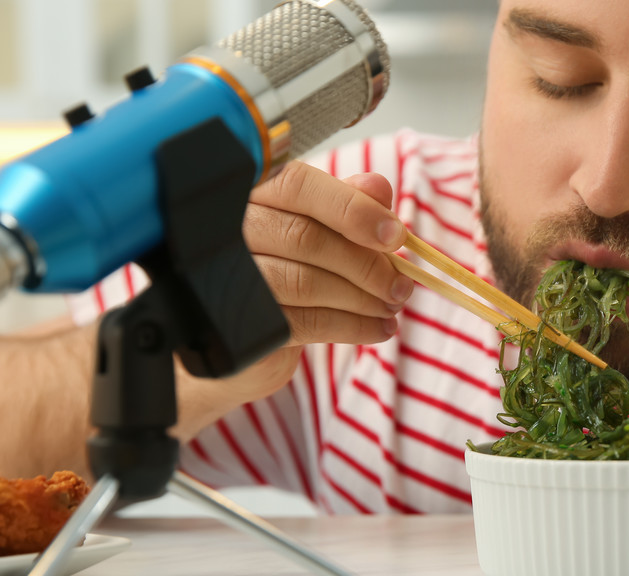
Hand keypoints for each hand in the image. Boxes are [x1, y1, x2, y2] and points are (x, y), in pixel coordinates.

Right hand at [177, 161, 412, 433]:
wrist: (238, 336)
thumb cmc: (280, 267)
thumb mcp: (315, 228)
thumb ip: (346, 203)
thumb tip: (379, 188)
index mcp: (250, 193)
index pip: (299, 186)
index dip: (353, 210)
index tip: (395, 235)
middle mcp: (228, 229)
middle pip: (307, 238)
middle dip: (367, 264)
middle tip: (401, 284)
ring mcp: (226, 277)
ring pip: (306, 282)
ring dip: (363, 299)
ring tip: (391, 307)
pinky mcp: (238, 323)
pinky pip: (305, 322)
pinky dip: (352, 327)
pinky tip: (377, 328)